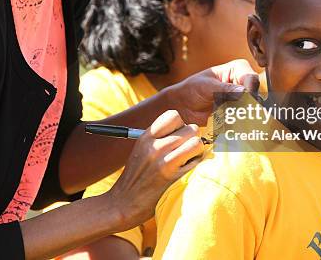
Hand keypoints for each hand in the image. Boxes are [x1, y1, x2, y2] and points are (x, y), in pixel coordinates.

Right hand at [107, 110, 203, 229]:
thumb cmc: (135, 179)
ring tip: (189, 161)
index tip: (179, 137)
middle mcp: (154, 146)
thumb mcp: (141, 151)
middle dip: (193, 139)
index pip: (174, 115)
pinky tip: (188, 172)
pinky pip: (197, 161)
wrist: (122, 204)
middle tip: (187, 152)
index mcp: (146, 137)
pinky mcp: (171, 176)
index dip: (181, 125)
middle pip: (191, 128)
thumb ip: (158, 138)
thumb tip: (184, 130)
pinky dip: (197, 165)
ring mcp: (163, 160)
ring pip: (197, 142)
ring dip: (198, 152)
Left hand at [168, 59, 259, 124]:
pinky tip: (229, 126)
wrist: (183, 106)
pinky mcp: (238, 112)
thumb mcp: (207, 87)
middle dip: (248, 106)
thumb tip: (243, 91)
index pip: (250, 78)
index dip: (249, 90)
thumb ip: (224, 89)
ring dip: (243, 117)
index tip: (245, 100)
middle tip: (238, 114)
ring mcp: (242, 99)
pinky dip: (238, 124)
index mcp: (237, 69)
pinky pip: (244, 119)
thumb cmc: (193, 89)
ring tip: (229, 120)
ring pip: (251, 109)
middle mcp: (243, 83)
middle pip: (255, 95)